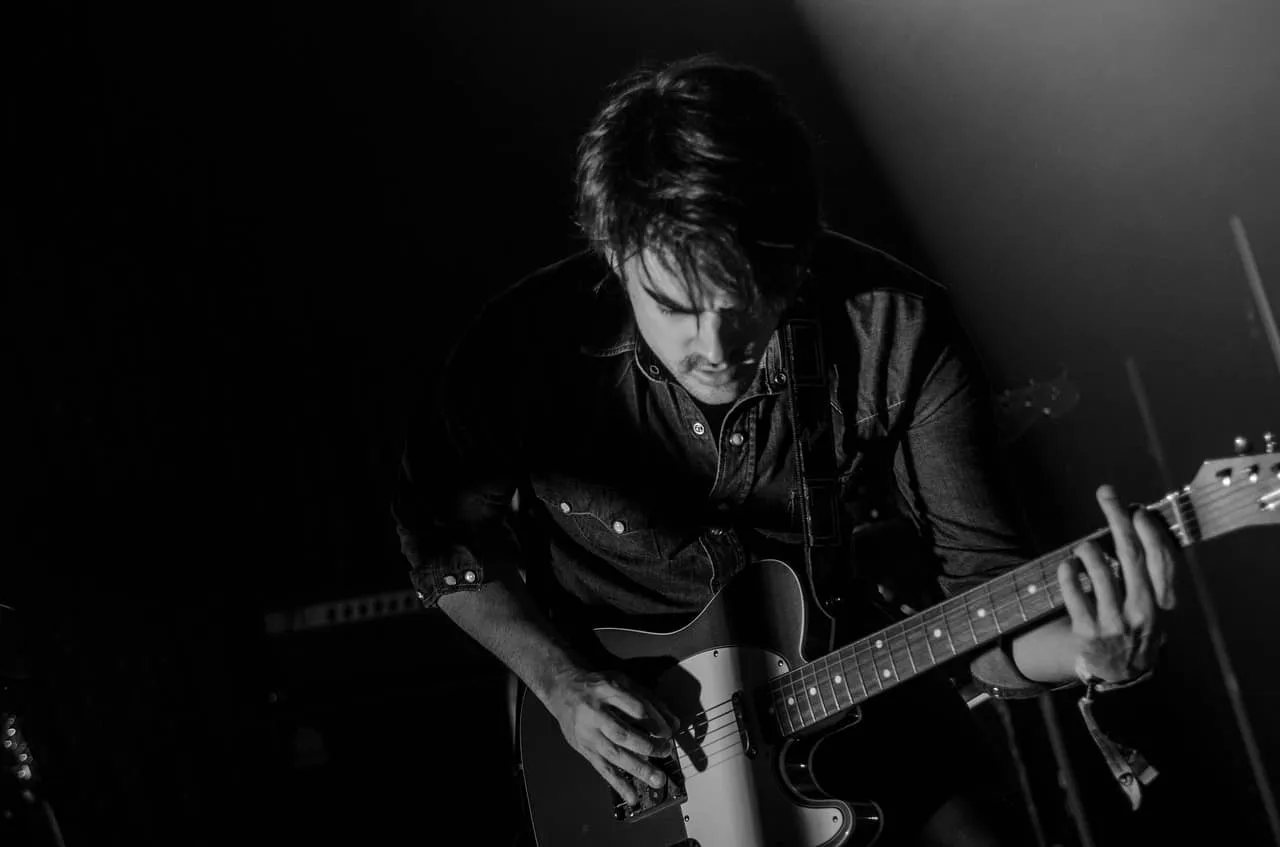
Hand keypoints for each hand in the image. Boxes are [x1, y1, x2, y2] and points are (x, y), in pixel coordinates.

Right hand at [543, 666, 679, 805]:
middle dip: (647, 745)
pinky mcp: (584, 749)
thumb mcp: (622, 681)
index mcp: (607, 690)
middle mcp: (595, 712)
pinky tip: (632, 796)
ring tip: (657, 779)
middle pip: (623, 733)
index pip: (635, 707)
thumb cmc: (597, 686)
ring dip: (638, 768)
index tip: (668, 731)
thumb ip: (649, 700)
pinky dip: (618, 784)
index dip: (654, 721)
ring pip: (614, 754)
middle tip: (665, 751)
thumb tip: (675, 724)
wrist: (561, 690)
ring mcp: (588, 733)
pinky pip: (602, 768)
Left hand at [1059, 485, 1178, 683]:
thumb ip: (1152, 574)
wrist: (1122, 675)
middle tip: (1106, 493)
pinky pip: (1073, 591)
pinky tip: (1068, 565)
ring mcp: (1115, 622)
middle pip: (1130, 555)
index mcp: (1161, 603)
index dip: (1149, 531)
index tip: (1137, 509)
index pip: (1160, 560)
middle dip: (1116, 518)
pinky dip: (1068, 572)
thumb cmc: (1137, 628)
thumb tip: (1138, 523)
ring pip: (1099, 570)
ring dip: (1087, 549)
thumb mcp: (1155, 606)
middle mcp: (1141, 611)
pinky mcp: (1088, 632)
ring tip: (1085, 548)